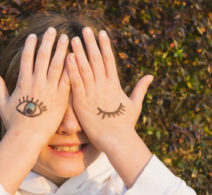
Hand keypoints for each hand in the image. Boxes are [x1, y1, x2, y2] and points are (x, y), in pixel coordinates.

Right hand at [0, 27, 69, 143]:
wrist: (27, 139)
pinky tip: (75, 58)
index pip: (26, 59)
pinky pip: (67, 80)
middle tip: (52, 30)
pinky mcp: (61, 99)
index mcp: (23, 83)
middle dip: (47, 42)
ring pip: (56, 65)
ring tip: (65, 38)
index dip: (30, 46)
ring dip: (61, 50)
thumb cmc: (14, 123)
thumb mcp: (2, 104)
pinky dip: (71, 68)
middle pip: (42, 57)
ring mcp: (49, 90)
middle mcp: (36, 83)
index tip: (34, 36)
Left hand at [66, 27, 153, 150]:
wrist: (117, 140)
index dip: (105, 45)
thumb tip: (150, 76)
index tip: (102, 33)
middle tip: (85, 29)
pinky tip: (67, 58)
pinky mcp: (81, 103)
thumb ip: (140, 88)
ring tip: (73, 39)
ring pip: (84, 68)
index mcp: (114, 85)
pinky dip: (71, 70)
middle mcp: (103, 86)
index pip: (109, 60)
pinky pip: (75, 83)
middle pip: (96, 60)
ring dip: (79, 52)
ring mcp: (92, 93)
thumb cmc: (126, 124)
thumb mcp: (135, 104)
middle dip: (91, 43)